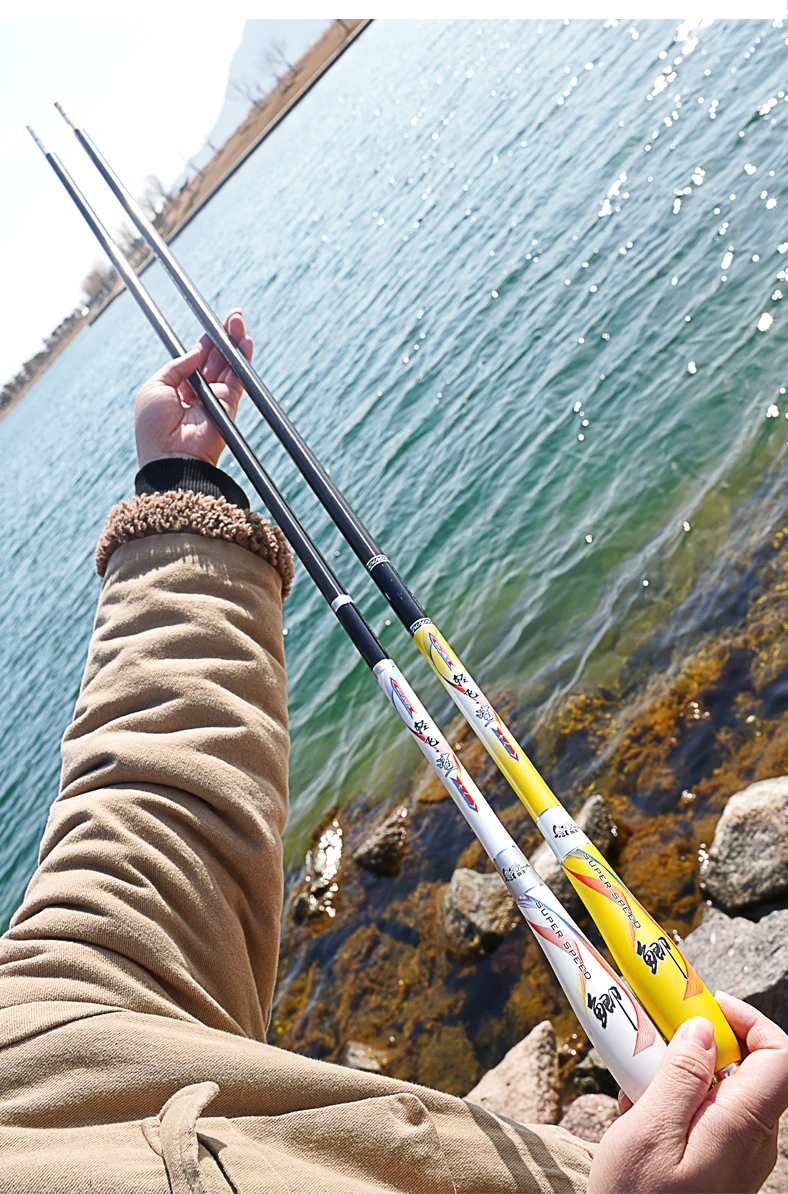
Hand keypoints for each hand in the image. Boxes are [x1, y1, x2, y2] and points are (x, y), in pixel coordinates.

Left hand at [135, 308, 252, 468]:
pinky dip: (243, 359)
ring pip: (229, 365)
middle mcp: (199, 393)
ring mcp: (216, 400)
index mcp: (178, 388)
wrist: (169, 457)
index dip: (205, 341)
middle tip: (233, 315)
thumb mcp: (154, 386)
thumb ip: (176, 366)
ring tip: (238, 319)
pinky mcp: (229, 406)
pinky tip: (245, 341)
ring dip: (235, 342)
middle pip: (216, 358)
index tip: (212, 324)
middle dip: (224, 336)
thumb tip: (197, 350)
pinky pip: (239, 379)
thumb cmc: (154, 426)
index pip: (197, 359)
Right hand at [588, 992, 787, 1193]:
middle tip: (656, 1034)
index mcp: (742, 1128)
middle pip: (748, 1068)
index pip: (780, 1057)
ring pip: (722, 1091)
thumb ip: (680, 1078)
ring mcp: (737, 1158)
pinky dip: (675, 1102)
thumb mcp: (648, 1135)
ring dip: (680, 1072)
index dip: (749, 1021)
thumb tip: (703, 1030)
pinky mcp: (719, 1169)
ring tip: (636, 1078)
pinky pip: (707, 1118)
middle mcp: (751, 1141)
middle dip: (701, 1041)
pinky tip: (639, 1110)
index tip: (703, 1006)